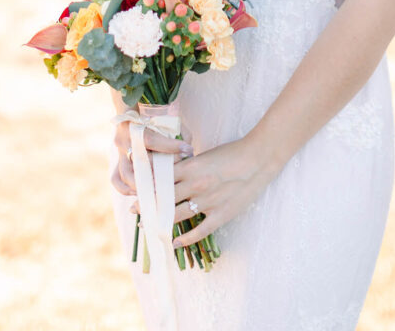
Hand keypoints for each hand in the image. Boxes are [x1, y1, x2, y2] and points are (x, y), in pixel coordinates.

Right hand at [111, 118, 193, 198]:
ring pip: (126, 174)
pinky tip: (141, 191)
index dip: (170, 147)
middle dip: (156, 173)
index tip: (187, 150)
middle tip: (171, 179)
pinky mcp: (118, 162)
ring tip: (156, 191)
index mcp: (135, 125)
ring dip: (142, 185)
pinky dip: (126, 189)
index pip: (152, 139)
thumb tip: (188, 150)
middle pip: (138, 161)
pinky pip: (116, 179)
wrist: (131, 116)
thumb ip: (178, 133)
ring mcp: (119, 152)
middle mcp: (125, 139)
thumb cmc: (153, 119)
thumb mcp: (167, 120)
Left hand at [129, 137, 278, 247]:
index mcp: (191, 167)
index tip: (135, 191)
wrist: (258, 159)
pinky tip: (175, 241)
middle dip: (148, 206)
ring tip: (150, 227)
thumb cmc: (232, 153)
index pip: (161, 179)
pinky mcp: (221, 214)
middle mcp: (196, 185)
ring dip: (161, 222)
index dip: (147, 186)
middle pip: (164, 199)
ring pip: (177, 216)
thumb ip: (188, 167)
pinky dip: (185, 238)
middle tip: (136, 212)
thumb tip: (171, 174)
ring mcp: (208, 201)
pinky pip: (199, 231)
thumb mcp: (205, 155)